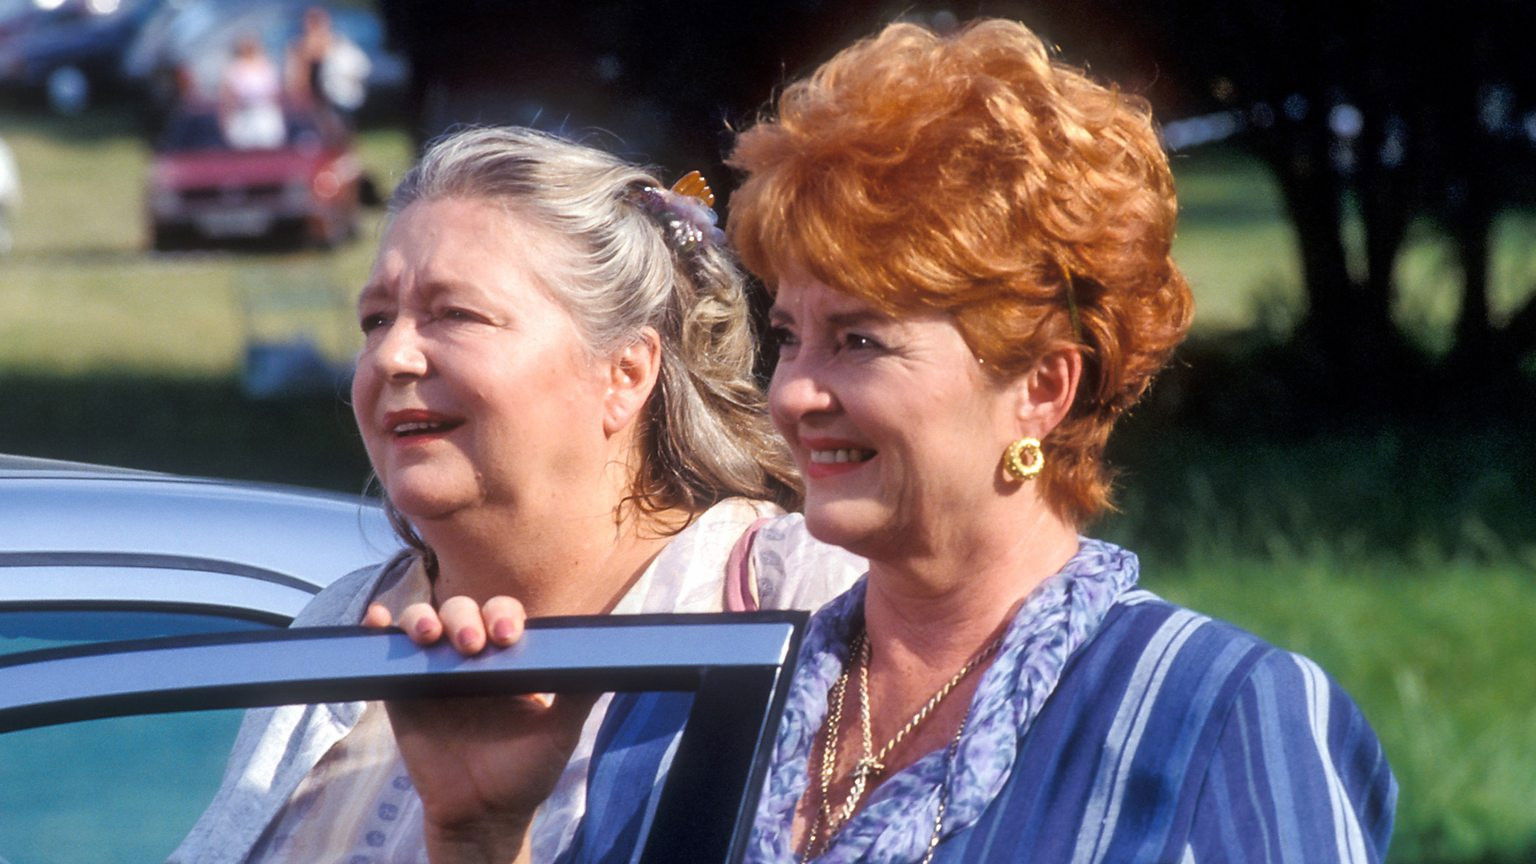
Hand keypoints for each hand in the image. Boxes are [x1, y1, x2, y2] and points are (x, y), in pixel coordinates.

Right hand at [364, 597, 597, 863]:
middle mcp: (469, 657)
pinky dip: (377, 631)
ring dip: (421, 619)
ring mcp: (433, 671)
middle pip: (461, 610)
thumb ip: (580, 694)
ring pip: (423, 623)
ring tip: (428, 636)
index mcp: (507, 659)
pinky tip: (375, 621)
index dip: (503, 615)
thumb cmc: (524, 774)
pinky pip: (385, 653)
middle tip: (471, 644)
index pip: (503, 615)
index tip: (508, 636)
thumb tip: (617, 659)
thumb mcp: (560, 733)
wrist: (481, 817)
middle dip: (464, 617)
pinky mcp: (401, 692)